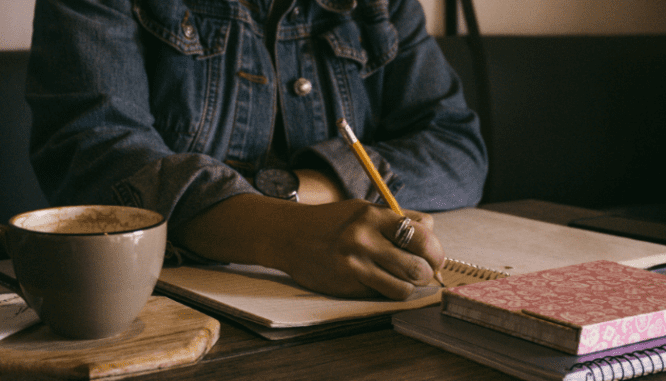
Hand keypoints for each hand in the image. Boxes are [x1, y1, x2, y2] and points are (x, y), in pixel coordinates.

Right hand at [273, 199, 443, 299]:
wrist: (290, 236)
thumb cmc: (335, 222)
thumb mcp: (364, 209)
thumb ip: (398, 219)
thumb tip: (432, 234)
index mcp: (374, 216)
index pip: (422, 236)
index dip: (435, 250)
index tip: (433, 255)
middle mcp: (365, 240)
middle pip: (418, 266)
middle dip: (427, 272)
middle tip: (423, 271)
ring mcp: (355, 265)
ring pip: (404, 288)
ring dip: (410, 286)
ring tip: (403, 278)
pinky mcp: (346, 285)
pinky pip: (381, 294)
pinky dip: (387, 290)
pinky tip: (379, 280)